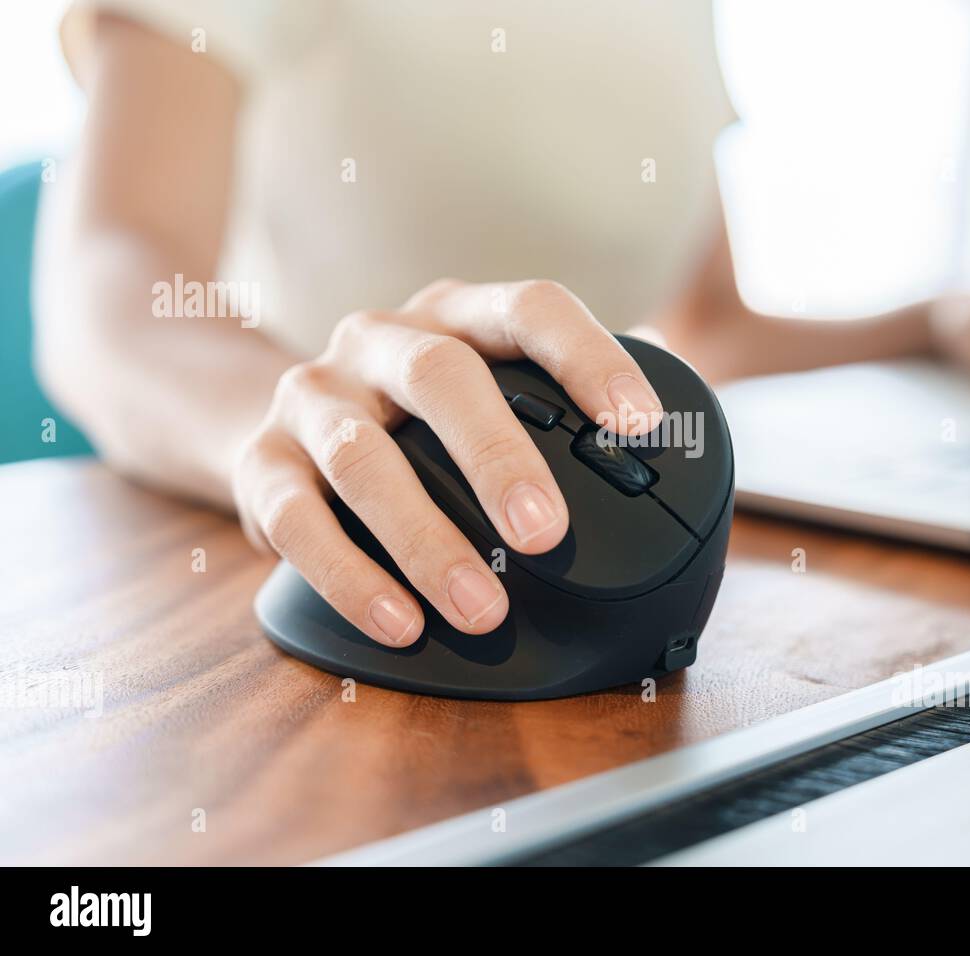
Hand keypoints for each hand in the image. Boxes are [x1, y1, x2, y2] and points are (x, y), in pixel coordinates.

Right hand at [233, 279, 663, 645]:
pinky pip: (295, 519)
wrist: (275, 415)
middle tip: (548, 536)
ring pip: (363, 457)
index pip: (531, 308)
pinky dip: (349, 577)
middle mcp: (380, 341)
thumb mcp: (486, 385)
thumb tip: (674, 443)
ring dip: (425, 540)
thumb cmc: (418, 414)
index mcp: (456, 315)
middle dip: (498, 458)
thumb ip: (560, 403)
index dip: (589, 358)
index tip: (641, 425)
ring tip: (483, 610)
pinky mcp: (259, 461)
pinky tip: (400, 622)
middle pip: (441, 376)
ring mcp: (313, 395)